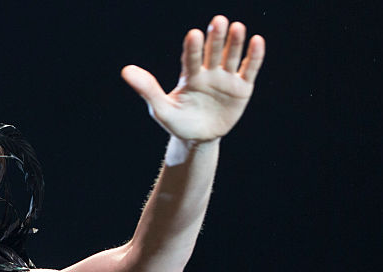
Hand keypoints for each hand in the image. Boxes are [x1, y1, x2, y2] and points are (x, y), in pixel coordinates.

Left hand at [121, 15, 264, 141]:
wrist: (197, 139)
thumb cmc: (177, 122)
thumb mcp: (160, 108)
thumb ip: (147, 89)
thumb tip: (125, 70)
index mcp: (189, 75)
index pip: (191, 58)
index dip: (193, 48)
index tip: (193, 35)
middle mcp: (208, 72)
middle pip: (213, 52)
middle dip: (216, 38)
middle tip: (219, 21)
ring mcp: (226, 79)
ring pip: (231, 57)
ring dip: (235, 43)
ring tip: (237, 27)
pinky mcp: (242, 88)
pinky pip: (249, 70)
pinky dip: (254, 57)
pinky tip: (257, 41)